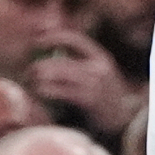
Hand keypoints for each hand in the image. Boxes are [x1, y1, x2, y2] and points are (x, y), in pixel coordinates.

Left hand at [25, 31, 142, 135]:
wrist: (125, 118)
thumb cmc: (106, 97)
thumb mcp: (100, 74)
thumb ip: (82, 64)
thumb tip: (54, 56)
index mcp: (100, 56)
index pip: (75, 39)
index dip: (55, 37)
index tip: (38, 40)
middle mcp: (97, 66)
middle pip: (63, 60)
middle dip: (42, 64)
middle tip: (29, 69)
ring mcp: (94, 82)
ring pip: (60, 74)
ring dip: (41, 77)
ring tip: (32, 80)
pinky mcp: (88, 99)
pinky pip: (62, 91)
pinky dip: (48, 90)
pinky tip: (40, 91)